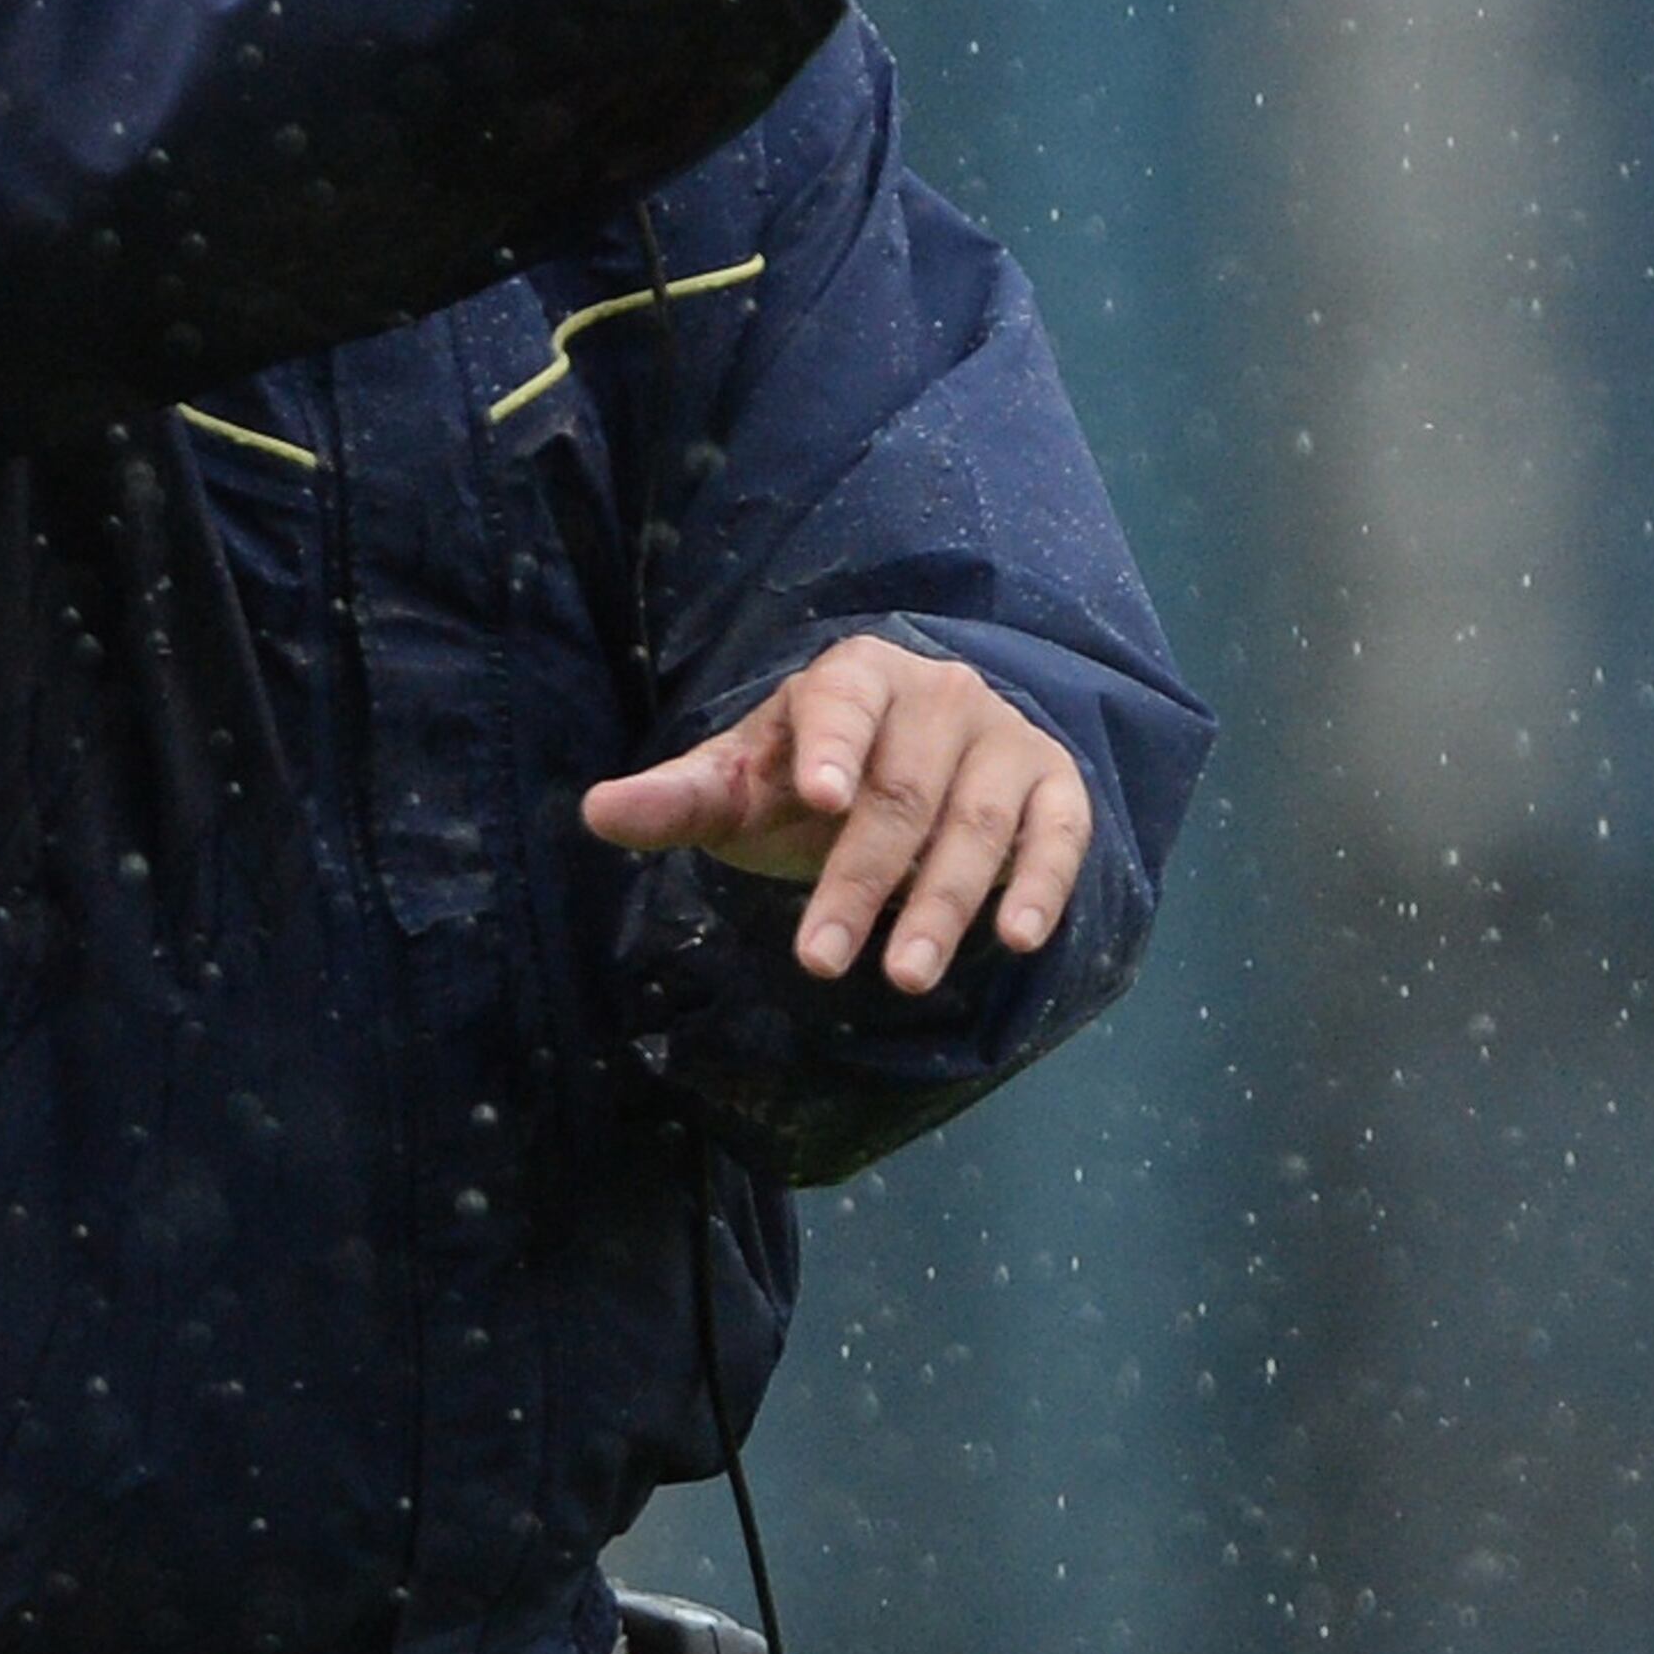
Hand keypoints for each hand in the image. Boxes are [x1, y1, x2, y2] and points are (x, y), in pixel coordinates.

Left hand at [581, 637, 1092, 996]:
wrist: (911, 762)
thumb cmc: (807, 779)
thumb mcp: (740, 785)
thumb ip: (678, 799)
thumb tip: (595, 812)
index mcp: (853, 677)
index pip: (842, 704)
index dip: (832, 747)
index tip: (821, 797)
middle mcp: (937, 694)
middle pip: (900, 792)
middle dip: (860, 882)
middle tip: (821, 960)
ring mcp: (1001, 737)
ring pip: (975, 822)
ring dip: (942, 903)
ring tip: (902, 976)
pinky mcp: (1052, 783)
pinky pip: (1058, 831)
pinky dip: (1042, 882)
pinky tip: (1016, 937)